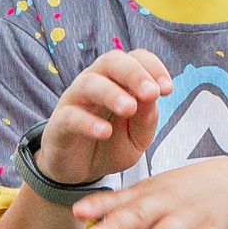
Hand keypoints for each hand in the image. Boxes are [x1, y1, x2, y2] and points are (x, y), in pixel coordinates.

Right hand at [36, 51, 170, 186]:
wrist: (81, 170)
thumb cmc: (111, 144)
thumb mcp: (137, 138)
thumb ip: (146, 119)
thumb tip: (153, 98)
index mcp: (119, 81)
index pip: (136, 59)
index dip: (153, 68)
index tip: (167, 89)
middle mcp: (97, 82)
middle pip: (112, 61)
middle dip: (135, 74)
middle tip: (151, 93)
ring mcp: (76, 100)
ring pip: (90, 83)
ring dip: (112, 93)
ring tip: (129, 109)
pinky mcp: (60, 122)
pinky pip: (71, 115)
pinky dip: (88, 123)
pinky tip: (105, 133)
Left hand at [73, 156, 227, 228]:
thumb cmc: (187, 193)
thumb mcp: (156, 200)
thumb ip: (127, 225)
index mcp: (148, 193)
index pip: (120, 200)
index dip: (99, 206)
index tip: (77, 213)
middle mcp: (165, 204)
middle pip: (139, 215)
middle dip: (118, 226)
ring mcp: (189, 220)